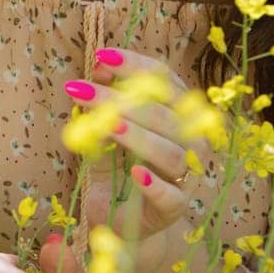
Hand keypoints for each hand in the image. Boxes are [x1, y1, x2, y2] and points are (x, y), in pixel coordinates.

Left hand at [63, 47, 214, 243]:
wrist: (122, 215)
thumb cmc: (116, 164)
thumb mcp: (105, 127)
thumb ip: (105, 99)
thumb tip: (99, 68)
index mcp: (177, 112)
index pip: (164, 80)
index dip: (134, 66)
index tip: (101, 57)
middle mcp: (190, 140)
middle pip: (162, 115)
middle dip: (120, 100)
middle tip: (83, 91)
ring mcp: (186, 176)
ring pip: (170, 152)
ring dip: (138, 137)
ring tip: (109, 126)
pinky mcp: (174, 207)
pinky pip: (170, 196)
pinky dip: (154, 184)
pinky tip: (134, 173)